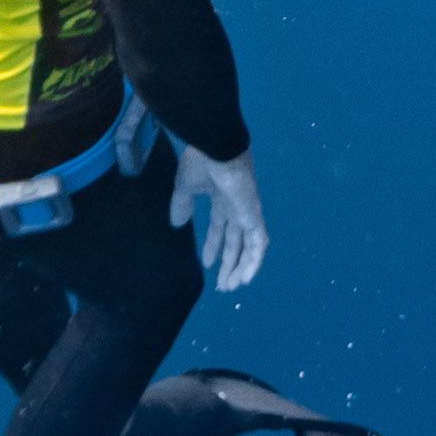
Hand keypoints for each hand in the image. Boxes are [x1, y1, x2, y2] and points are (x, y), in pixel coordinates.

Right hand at [165, 143, 268, 291]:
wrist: (216, 148)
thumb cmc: (201, 163)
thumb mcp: (185, 187)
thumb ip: (182, 205)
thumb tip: (177, 223)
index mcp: (221, 199)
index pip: (220, 228)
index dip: (214, 246)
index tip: (206, 264)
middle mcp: (236, 208)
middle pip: (236, 242)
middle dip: (229, 263)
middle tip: (222, 285)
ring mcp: (247, 212)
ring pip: (249, 247)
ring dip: (241, 268)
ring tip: (232, 286)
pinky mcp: (254, 216)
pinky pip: (258, 244)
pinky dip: (254, 262)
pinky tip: (246, 278)